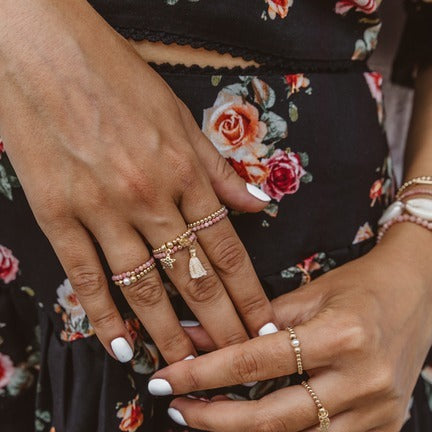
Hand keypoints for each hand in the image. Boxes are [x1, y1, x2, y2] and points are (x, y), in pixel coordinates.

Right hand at [0, 0, 275, 363]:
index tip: (261, 325)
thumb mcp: (180, 116)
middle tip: (237, 360)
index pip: (226, 249)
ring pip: (143, 286)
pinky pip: (86, 277)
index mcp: (183, 171)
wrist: (45, 51)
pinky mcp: (58, 213)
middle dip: (220, 324)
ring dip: (168, 332)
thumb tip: (256, 204)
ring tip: (187, 367)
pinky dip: (104, 316)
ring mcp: (102, 209)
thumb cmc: (116, 77)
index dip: (247, 293)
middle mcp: (149, 197)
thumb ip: (218, 169)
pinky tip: (122, 345)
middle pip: (193, 276)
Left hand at [150, 223, 431, 430]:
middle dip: (215, 417)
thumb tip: (199, 337)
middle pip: (273, 417)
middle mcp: (362, 380)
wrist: (418, 292)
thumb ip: (255, 319)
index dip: (205, 372)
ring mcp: (377, 411)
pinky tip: (254, 425)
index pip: (257, 362)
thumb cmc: (360, 285)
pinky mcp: (385, 426)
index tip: (168, 378)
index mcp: (341, 335)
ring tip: (205, 417)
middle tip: (176, 408)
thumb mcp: (309, 294)